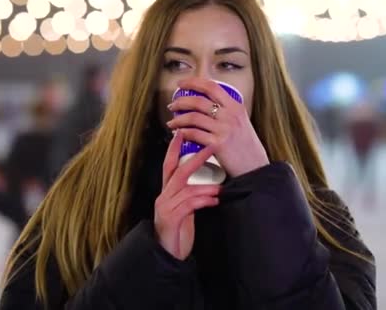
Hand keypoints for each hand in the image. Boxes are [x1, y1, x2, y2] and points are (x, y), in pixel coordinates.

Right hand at [154, 131, 220, 259]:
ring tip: (221, 187)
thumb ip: (190, 196)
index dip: (174, 148)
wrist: (167, 254)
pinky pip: (189, 205)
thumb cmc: (178, 231)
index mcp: (166, 192)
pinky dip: (203, 200)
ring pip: (187, 189)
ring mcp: (165, 207)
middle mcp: (163, 196)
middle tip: (210, 147)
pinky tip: (214, 201)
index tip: (180, 133)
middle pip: (178, 171)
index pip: (169, 165)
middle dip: (195, 159)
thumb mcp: (184, 210)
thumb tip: (209, 185)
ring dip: (206, 186)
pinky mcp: (170, 219)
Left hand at [166, 78, 268, 176]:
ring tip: (172, 122)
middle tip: (172, 105)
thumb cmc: (247, 147)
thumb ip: (227, 112)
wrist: (256, 167)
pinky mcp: (218, 144)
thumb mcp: (242, 122)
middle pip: (199, 101)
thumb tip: (206, 105)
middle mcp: (230, 115)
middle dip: (181, 101)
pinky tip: (178, 134)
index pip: (212, 87)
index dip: (193, 82)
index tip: (181, 83)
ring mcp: (224, 129)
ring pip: (193, 117)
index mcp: (236, 107)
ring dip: (178, 119)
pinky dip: (183, 133)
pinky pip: (194, 134)